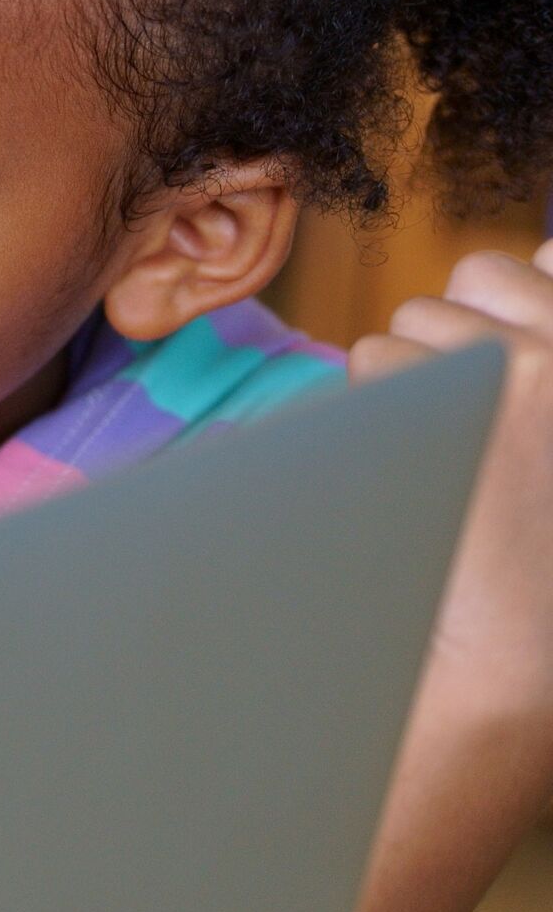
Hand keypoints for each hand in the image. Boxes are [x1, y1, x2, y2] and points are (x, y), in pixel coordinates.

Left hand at [353, 236, 552, 703]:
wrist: (528, 655)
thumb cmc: (539, 553)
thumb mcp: (551, 427)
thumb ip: (548, 355)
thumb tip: (542, 255)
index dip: (521, 302)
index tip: (510, 361)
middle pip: (478, 277)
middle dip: (461, 331)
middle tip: (474, 418)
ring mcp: (532, 364)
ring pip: (416, 321)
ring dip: (415, 376)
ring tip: (454, 455)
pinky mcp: (456, 396)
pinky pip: (376, 360)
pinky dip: (377, 407)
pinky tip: (416, 467)